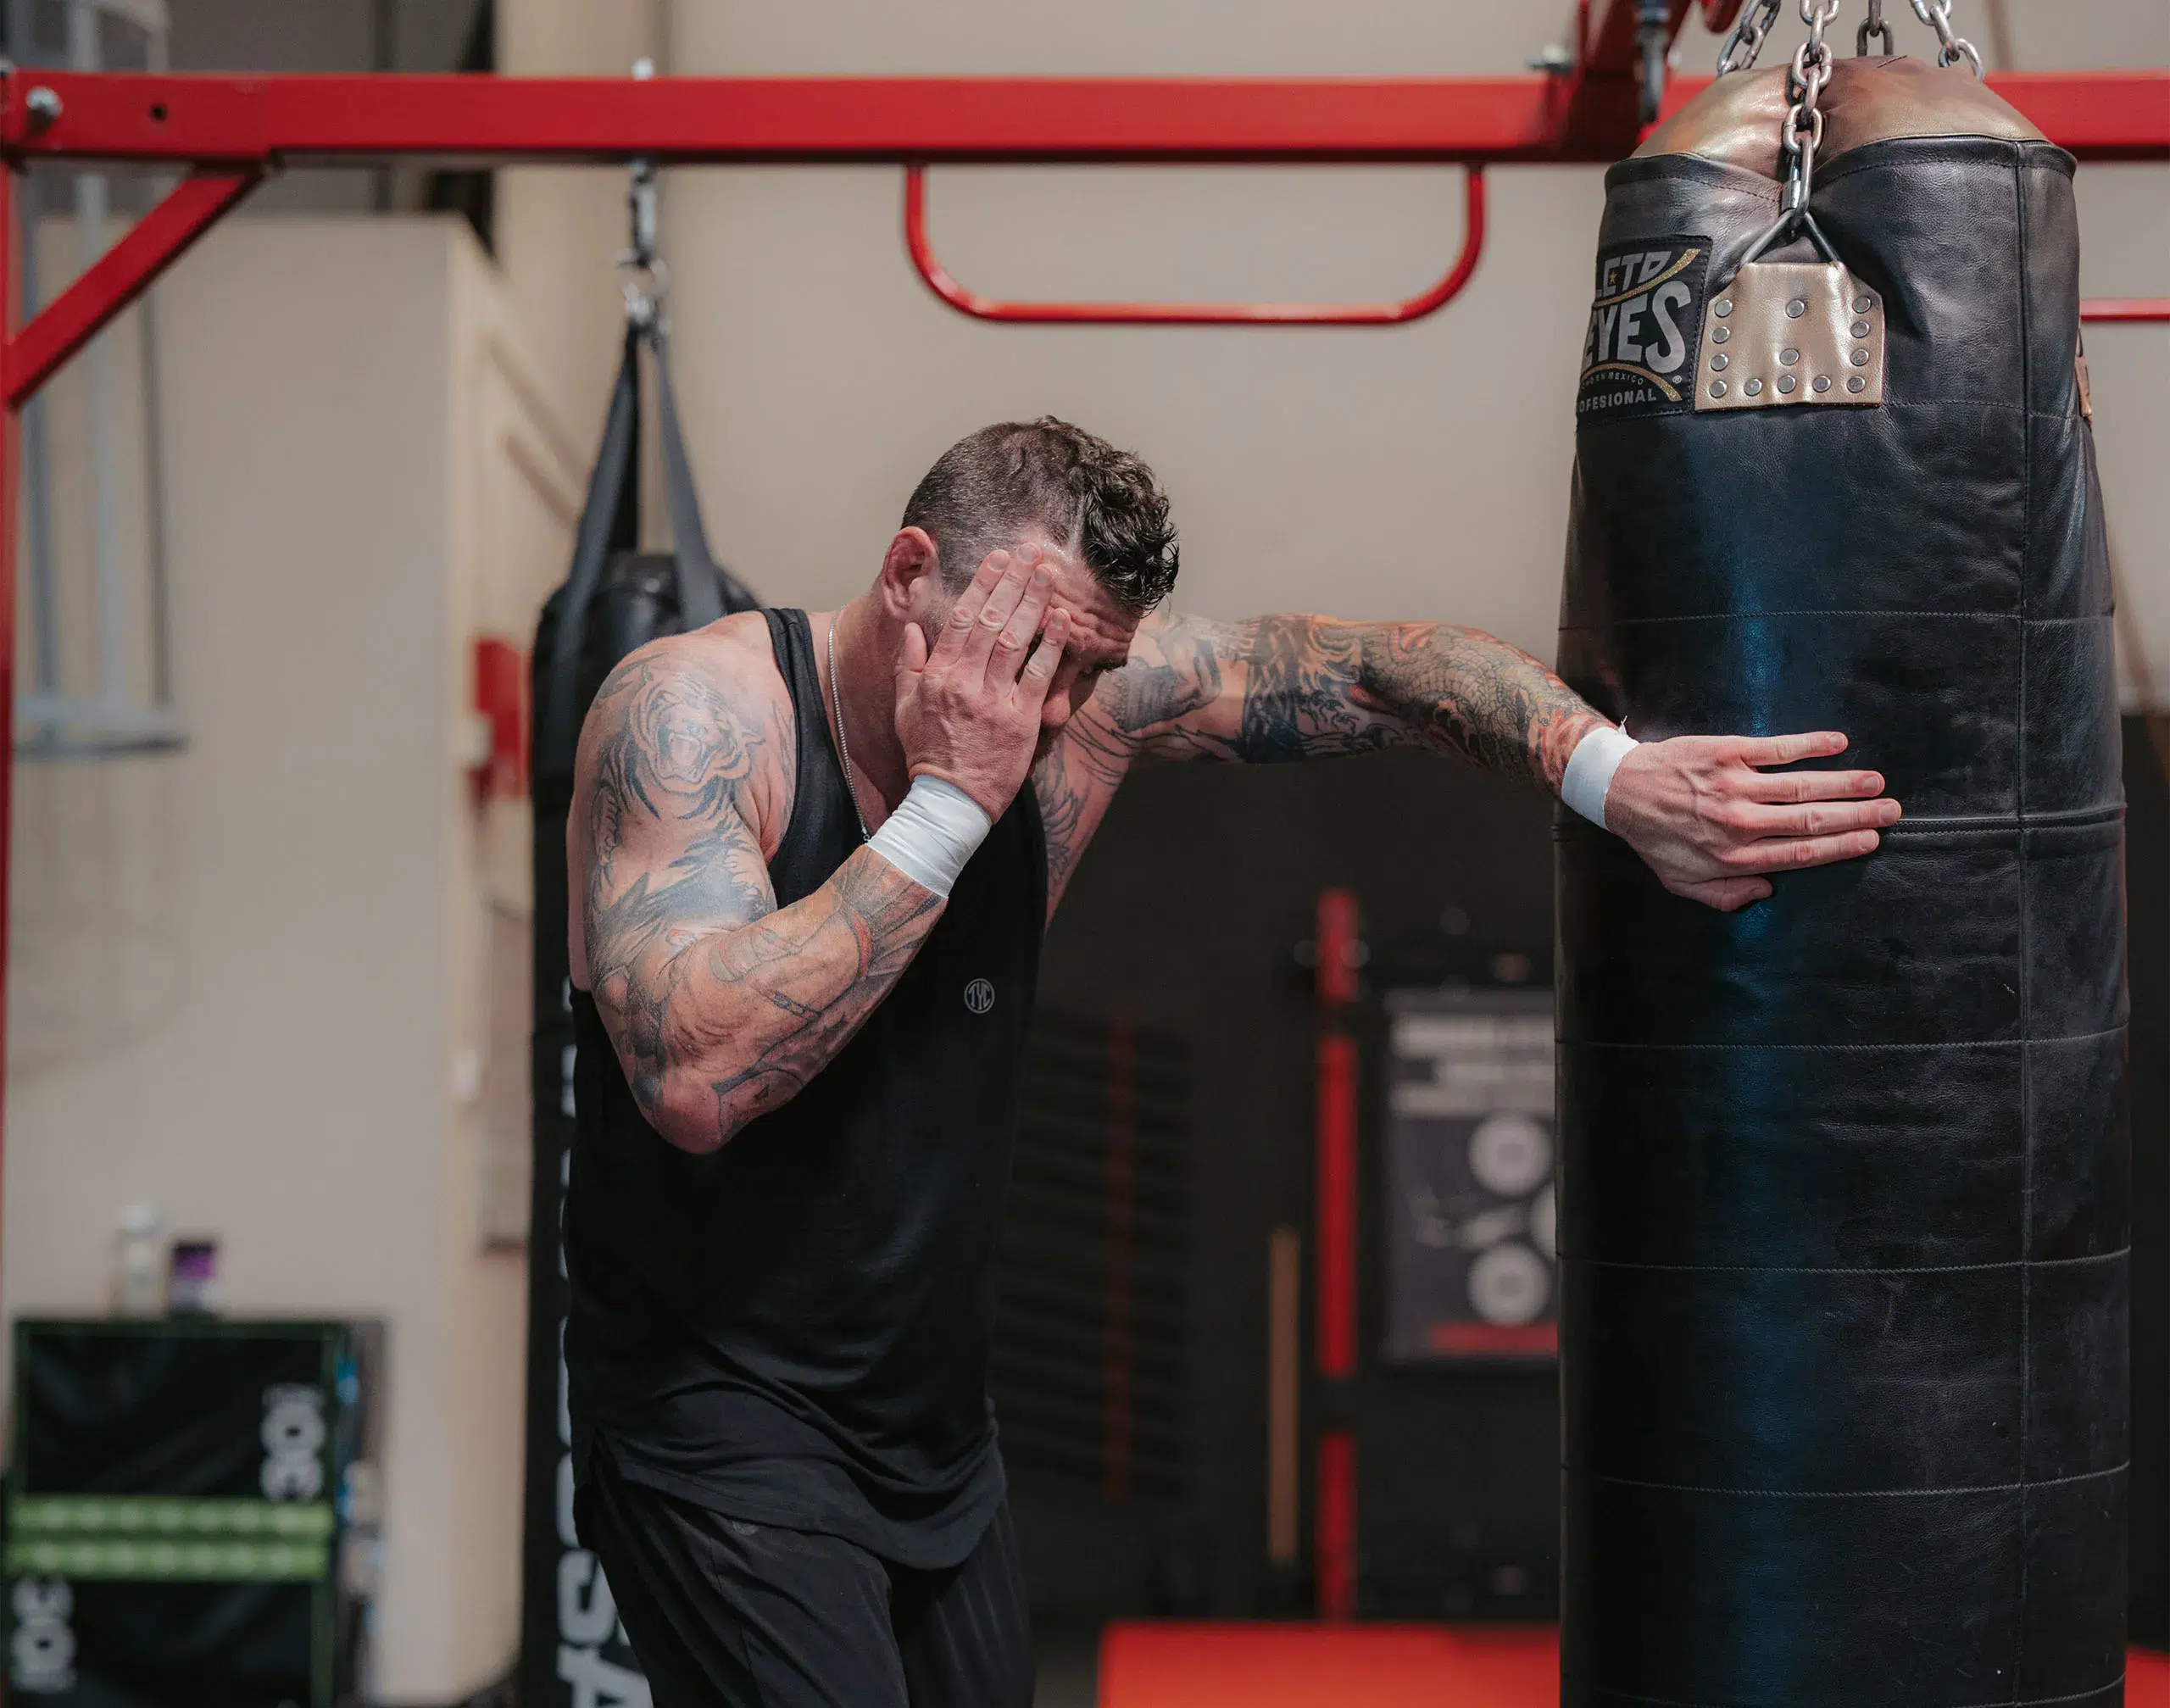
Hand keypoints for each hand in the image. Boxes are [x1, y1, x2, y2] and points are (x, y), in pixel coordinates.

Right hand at [894, 548, 1070, 818]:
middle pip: (992, 620)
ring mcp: (994, 699)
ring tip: (1047, 574)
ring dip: (1032, 602)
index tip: (996, 558)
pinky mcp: (1021, 720)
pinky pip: (1040, 675)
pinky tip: (1062, 620)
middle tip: (1029, 552)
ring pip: (1015, 639)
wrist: (948, 801)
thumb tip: (914, 628)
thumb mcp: (905, 706)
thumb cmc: (928, 753)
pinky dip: (1051, 645)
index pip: (961, 618)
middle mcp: (965, 681)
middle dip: (1011, 581)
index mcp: (937, 674)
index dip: (981, 585)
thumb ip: (910, 664)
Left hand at [1602, 730, 1900, 912]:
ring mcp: (1734, 785)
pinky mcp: (1726, 752)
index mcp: (1734, 855)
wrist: (1621, 790)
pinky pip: (1776, 748)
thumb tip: (1767, 891)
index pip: (1801, 854)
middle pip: (1811, 821)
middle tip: (1892, 811)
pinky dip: (1810, 744)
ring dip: (1844, 783)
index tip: (1871, 840)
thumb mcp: (1682, 882)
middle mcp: (1739, 822)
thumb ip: (1725, 895)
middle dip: (1857, 816)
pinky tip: (1838, 742)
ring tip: (1877, 782)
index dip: (1841, 847)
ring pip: (1801, 785)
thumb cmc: (1656, 839)